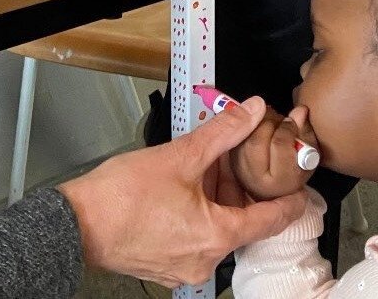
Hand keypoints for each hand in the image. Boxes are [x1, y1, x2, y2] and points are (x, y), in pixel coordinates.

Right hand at [59, 96, 306, 287]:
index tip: (301, 180)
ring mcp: (184, 267)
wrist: (77, 225)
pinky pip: (196, 236)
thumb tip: (252, 109)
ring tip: (210, 163)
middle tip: (245, 156)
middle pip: (243, 220)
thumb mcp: (182, 155)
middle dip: (244, 186)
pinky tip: (188, 184)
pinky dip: (200, 211)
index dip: (290, 196)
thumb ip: (224, 131)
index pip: (272, 220)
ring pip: (218, 227)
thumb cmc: (124, 196)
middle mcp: (206, 260)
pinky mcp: (165, 264)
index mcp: (218, 237)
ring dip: (220, 197)